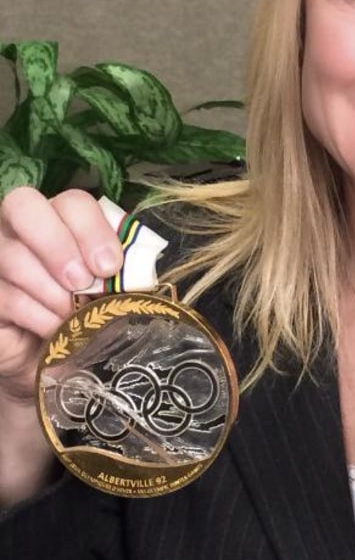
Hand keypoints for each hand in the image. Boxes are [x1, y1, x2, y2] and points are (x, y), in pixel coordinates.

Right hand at [0, 187, 123, 401]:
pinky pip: (7, 296)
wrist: (52, 358)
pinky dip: (38, 315)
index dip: (91, 229)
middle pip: (24, 204)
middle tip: (82, 282)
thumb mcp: (107, 288)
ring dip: (51, 290)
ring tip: (73, 314)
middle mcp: (18, 227)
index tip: (110, 266)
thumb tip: (136, 267)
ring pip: (14, 256)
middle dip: (58, 244)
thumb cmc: (84, 313)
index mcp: (59, 217)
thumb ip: (117, 269)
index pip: (72, 201)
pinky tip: (55, 329)